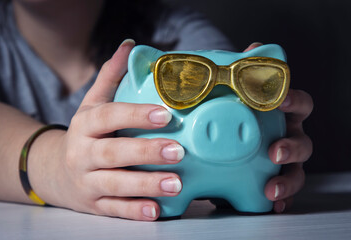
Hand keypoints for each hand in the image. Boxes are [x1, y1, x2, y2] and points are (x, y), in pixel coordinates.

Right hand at [31, 40, 183, 220]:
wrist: (54, 170)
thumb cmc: (85, 134)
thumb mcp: (92, 104)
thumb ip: (111, 75)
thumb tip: (130, 45)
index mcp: (85, 125)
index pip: (109, 116)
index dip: (135, 115)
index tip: (166, 114)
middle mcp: (82, 153)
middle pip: (113, 153)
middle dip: (145, 152)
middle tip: (178, 151)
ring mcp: (86, 181)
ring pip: (115, 184)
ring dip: (145, 185)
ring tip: (175, 184)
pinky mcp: (93, 204)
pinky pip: (113, 209)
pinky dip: (133, 211)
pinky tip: (155, 210)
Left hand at [244, 42, 312, 212]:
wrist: (224, 135)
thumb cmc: (238, 112)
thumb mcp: (238, 92)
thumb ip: (246, 72)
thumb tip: (255, 48)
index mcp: (282, 114)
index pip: (298, 104)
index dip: (293, 101)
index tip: (280, 102)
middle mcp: (287, 135)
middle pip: (303, 141)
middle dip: (292, 147)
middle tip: (275, 152)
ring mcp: (282, 159)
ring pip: (296, 169)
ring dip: (287, 179)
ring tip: (272, 189)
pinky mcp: (271, 178)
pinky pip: (282, 192)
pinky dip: (280, 199)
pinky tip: (271, 204)